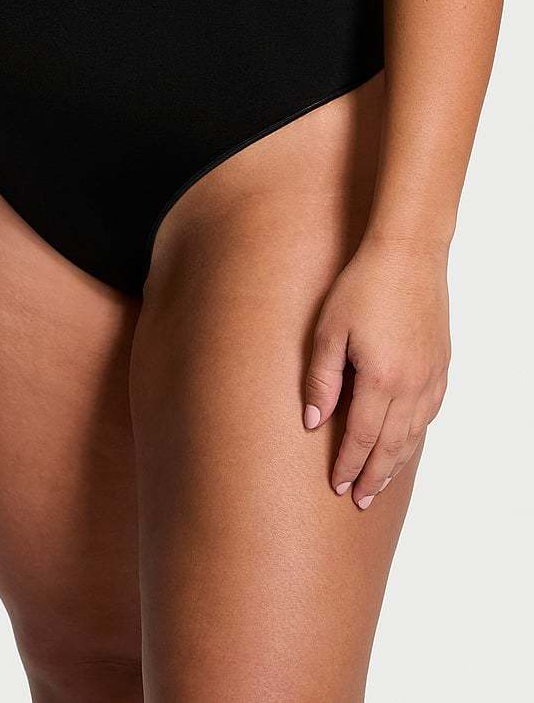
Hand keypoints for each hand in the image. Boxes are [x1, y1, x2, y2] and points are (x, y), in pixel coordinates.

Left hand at [303, 236, 450, 508]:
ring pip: (414, 433)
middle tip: (360, 500)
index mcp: (380, 380)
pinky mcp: (441, 363)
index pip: (362, 437)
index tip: (337, 487)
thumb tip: (314, 421)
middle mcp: (411, 385)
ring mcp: (431, 375)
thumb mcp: (328, 331)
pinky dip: (417, 434)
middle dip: (373, 476)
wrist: (408, 255)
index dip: (349, 465)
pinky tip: (407, 441)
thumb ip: (321, 379)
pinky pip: (430, 411)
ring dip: (397, 461)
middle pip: (391, 445)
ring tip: (381, 482)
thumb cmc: (362, 287)